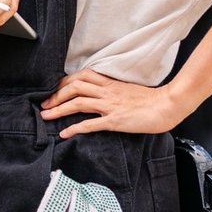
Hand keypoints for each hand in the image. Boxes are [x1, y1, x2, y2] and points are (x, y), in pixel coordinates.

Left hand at [40, 69, 185, 137]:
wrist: (167, 105)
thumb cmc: (151, 100)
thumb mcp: (128, 90)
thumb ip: (113, 91)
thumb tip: (100, 94)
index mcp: (110, 84)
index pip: (81, 76)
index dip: (64, 82)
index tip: (53, 90)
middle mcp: (107, 92)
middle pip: (74, 87)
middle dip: (55, 95)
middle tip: (43, 104)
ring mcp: (110, 106)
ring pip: (78, 103)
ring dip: (59, 109)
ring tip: (46, 117)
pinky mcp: (115, 121)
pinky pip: (91, 124)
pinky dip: (74, 128)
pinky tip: (64, 134)